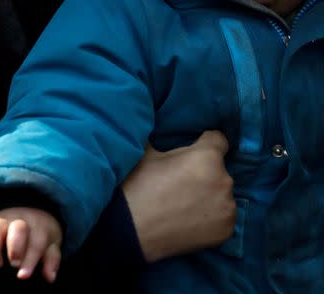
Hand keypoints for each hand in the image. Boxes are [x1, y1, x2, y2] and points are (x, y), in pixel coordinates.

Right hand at [0, 207, 61, 282]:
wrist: (29, 210)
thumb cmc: (41, 235)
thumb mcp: (51, 245)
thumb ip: (51, 260)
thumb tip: (49, 277)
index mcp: (38, 227)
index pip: (36, 242)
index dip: (29, 260)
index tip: (22, 276)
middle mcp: (20, 221)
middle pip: (17, 228)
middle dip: (14, 247)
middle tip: (13, 264)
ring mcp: (2, 221)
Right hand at [123, 130, 235, 261]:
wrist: (131, 230)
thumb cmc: (138, 187)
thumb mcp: (146, 154)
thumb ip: (162, 139)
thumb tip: (158, 128)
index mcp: (206, 157)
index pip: (219, 140)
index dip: (205, 143)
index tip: (193, 151)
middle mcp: (224, 180)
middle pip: (219, 169)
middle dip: (205, 172)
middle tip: (181, 181)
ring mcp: (227, 208)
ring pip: (222, 194)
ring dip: (209, 195)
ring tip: (185, 203)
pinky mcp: (226, 230)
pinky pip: (223, 216)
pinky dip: (211, 216)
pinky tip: (190, 219)